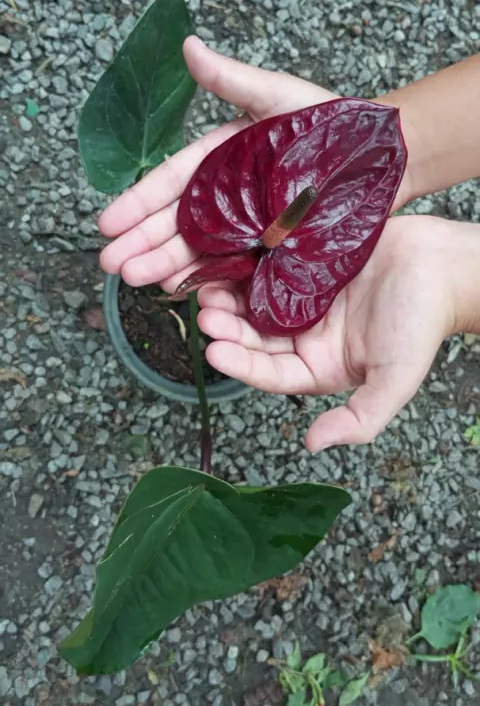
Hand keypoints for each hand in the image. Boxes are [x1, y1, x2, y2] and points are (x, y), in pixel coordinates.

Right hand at [99, 36, 335, 281]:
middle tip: (112, 264)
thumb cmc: (330, 120)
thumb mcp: (279, 96)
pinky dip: (207, 278)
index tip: (108, 223)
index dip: (138, 202)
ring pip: (199, 249)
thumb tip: (189, 46)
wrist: (379, 158)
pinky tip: (181, 290)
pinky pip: (234, 267)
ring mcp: (248, 227)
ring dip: (165, 264)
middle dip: (143, 242)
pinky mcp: (271, 251)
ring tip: (137, 279)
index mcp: (220, 159)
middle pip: (177, 222)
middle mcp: (227, 197)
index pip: (171, 182)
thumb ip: (233, 80)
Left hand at [197, 215, 455, 449]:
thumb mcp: (394, 380)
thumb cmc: (422, 323)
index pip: (270, 372)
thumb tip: (312, 445)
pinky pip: (268, 268)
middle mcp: (305, 335)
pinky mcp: (305, 266)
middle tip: (205, 314)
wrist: (441, 264)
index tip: (213, 350)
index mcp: (319, 366)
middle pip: (254, 337)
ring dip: (230, 299)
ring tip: (208, 288)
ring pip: (254, 302)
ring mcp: (302, 297)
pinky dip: (246, 267)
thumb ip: (359, 420)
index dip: (239, 363)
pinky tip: (228, 261)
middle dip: (227, 329)